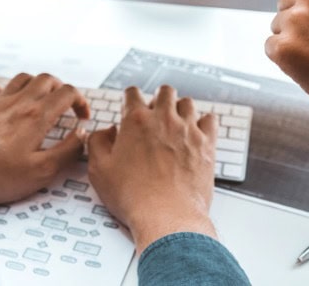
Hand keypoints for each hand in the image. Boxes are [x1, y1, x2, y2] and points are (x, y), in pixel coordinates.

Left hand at [0, 73, 89, 218]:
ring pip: (23, 78)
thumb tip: (82, 134)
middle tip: (65, 107)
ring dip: (37, 84)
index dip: (81, 102)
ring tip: (42, 101)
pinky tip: (10, 102)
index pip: (68, 93)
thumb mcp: (42, 172)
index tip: (81, 118)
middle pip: (47, 79)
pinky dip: (8, 89)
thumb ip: (68, 151)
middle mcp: (19, 102)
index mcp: (38, 116)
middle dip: (62, 88)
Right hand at [87, 86, 218, 254]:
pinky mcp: (206, 145)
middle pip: (165, 91)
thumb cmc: (134, 197)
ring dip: (180, 109)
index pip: (133, 93)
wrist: (167, 216)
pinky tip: (197, 131)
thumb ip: (98, 143)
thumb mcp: (99, 170)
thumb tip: (106, 132)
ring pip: (188, 103)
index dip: (130, 99)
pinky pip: (210, 120)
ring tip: (175, 123)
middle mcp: (164, 119)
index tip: (130, 107)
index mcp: (136, 121)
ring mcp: (188, 130)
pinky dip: (203, 122)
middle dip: (158, 99)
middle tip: (154, 114)